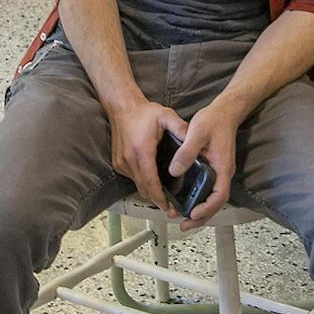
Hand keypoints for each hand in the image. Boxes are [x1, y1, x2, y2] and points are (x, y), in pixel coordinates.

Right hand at [110, 97, 186, 213]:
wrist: (122, 107)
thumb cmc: (142, 112)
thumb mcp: (166, 116)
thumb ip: (181, 128)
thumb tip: (194, 141)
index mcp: (141, 150)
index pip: (150, 181)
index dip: (159, 197)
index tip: (168, 206)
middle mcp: (129, 159)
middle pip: (143, 188)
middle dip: (157, 199)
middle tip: (170, 205)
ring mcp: (121, 162)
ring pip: (137, 185)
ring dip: (149, 190)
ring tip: (163, 193)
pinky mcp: (118, 163)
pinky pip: (132, 178)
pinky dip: (142, 181)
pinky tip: (152, 178)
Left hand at [171, 99, 240, 229]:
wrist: (225, 111)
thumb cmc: (215, 120)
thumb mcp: (197, 133)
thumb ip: (186, 153)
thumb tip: (175, 171)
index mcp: (222, 168)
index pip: (219, 195)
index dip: (207, 208)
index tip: (193, 214)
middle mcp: (223, 173)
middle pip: (216, 203)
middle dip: (201, 217)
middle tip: (185, 225)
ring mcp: (219, 172)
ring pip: (212, 198)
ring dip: (200, 210)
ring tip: (184, 218)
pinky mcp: (214, 169)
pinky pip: (208, 189)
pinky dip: (199, 198)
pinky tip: (187, 200)